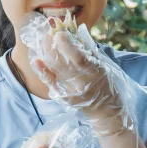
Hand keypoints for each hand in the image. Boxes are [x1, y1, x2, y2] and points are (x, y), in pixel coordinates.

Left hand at [31, 25, 130, 139]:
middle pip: (61, 62)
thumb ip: (92, 53)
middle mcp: (81, 82)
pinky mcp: (64, 97)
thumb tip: (77, 34)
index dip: (66, 43)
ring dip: (46, 54)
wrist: (107, 114)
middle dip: (52, 45)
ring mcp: (70, 91)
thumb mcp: (107, 68)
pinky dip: (43, 71)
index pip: (77, 56)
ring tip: (45, 42)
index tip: (61, 33)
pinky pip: (50, 82)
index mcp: (95, 73)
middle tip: (49, 35)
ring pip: (54, 70)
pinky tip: (37, 61)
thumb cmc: (109, 87)